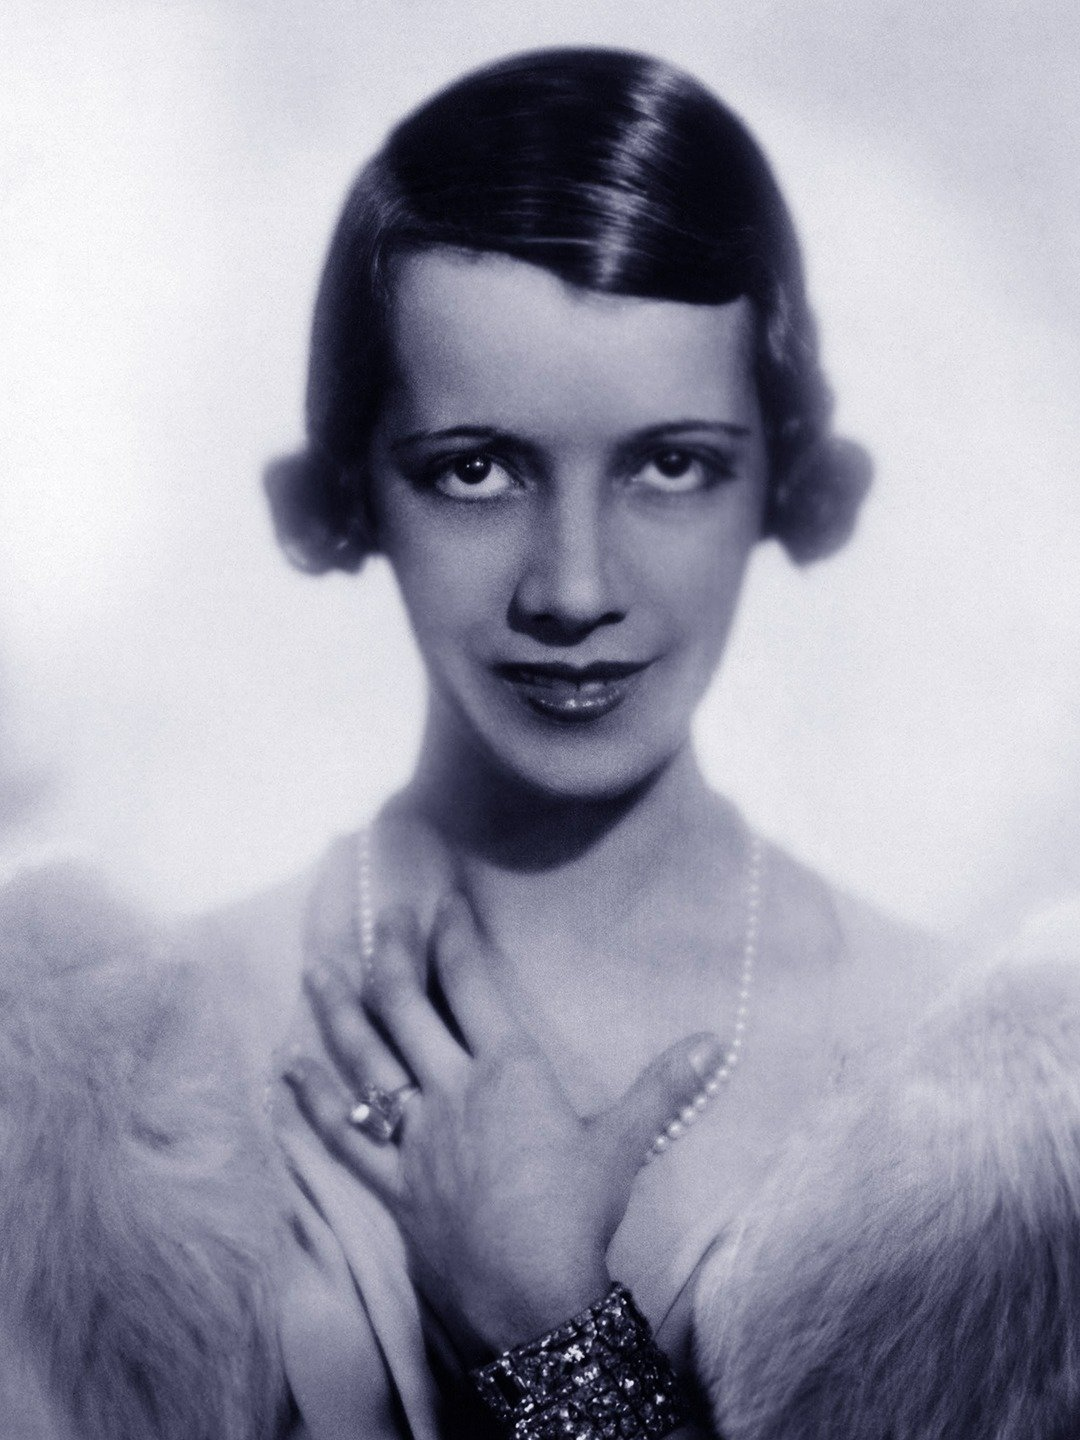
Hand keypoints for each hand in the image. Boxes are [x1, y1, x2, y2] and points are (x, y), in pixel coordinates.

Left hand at [285, 894, 723, 1360]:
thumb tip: (715, 1042)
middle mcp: (452, 1089)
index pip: (472, 982)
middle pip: (408, 1006)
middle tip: (383, 915)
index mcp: (508, 1069)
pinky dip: (314, 1100)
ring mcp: (415, 1136)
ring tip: (316, 966)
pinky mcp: (392, 1182)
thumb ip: (663, 1086)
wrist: (532, 1298)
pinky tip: (289, 1068)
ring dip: (338, 1009)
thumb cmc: (578, 1215)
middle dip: (393, 953)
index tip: (441, 899)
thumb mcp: (624, 1143)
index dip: (454, 935)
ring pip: (364, 1058)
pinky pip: (343, 1136)